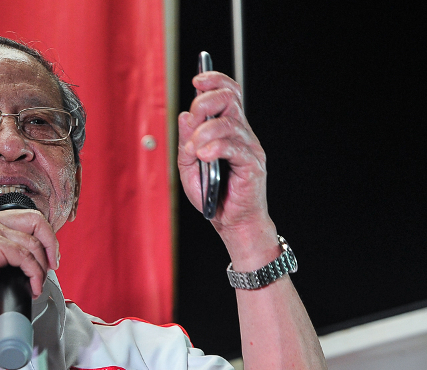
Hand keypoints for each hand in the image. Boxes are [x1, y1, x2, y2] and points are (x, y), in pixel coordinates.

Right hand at [0, 209, 59, 325]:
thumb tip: (45, 248)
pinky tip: (32, 286)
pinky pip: (25, 257)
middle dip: (50, 244)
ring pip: (32, 243)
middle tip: (52, 265)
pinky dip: (34, 274)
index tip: (50, 255)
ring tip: (36, 283)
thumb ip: (14, 246)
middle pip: (35, 220)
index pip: (28, 216)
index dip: (45, 236)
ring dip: (41, 267)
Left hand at [178, 71, 271, 240]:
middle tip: (194, 116)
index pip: (228, 93)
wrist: (231, 222)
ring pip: (229, 124)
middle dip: (207, 101)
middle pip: (230, 99)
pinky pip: (234, 147)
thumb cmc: (213, 195)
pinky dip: (215, 147)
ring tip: (194, 149)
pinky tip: (204, 155)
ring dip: (205, 132)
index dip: (215, 81)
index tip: (197, 80)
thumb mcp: (189, 166)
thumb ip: (186, 141)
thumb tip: (184, 115)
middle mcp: (241, 134)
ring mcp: (249, 147)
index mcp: (228, 129)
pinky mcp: (252, 164)